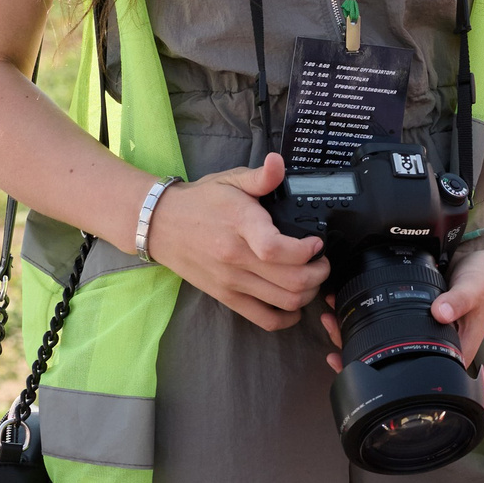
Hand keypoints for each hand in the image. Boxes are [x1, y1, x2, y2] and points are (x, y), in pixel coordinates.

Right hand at [144, 154, 328, 331]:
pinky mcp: (226, 297)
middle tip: (322, 261)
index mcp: (241, 226)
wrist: (161, 225)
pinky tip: (295, 305)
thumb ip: (261, 177)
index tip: (317, 242)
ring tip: (312, 278)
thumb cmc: (201, 202)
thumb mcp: (231, 180)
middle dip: (319, 273)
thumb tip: (278, 163)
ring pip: (284, 301)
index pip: (276, 249)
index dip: (307, 250)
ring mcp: (231, 281)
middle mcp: (236, 258)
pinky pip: (264, 319)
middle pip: (291, 280)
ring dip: (309, 293)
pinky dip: (286, 318)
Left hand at [318, 231, 483, 372]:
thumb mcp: (477, 287)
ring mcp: (423, 325)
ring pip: (385, 336)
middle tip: (335, 341)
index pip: (415, 373)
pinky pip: (387, 313)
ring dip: (357, 330)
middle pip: (393, 357)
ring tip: (333, 318)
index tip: (355, 367)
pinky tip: (347, 303)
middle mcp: (436, 341)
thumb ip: (460, 300)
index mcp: (453, 349)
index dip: (383, 374)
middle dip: (360, 352)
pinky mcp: (415, 306)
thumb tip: (440, 312)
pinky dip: (367, 309)